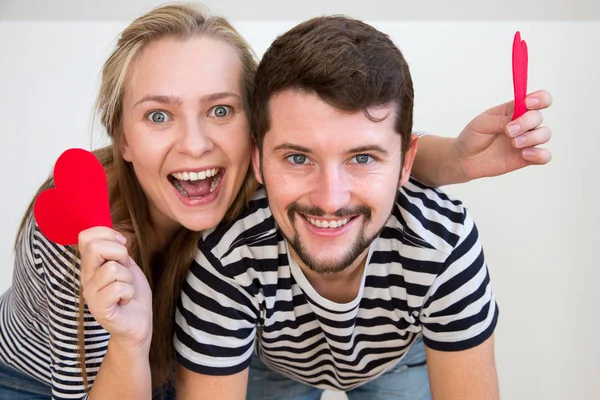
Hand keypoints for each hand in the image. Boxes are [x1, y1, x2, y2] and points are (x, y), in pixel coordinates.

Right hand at [79, 227, 152, 349]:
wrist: (138, 323)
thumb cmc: (132, 294)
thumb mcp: (127, 266)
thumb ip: (117, 252)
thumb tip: (116, 237)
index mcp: (91, 265)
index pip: (86, 236)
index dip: (107, 233)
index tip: (122, 245)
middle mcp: (86, 278)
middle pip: (95, 247)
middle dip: (120, 253)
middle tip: (125, 269)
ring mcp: (90, 294)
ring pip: (112, 269)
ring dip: (128, 278)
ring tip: (126, 290)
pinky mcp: (98, 309)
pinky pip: (118, 288)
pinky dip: (129, 293)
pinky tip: (125, 301)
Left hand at [455, 90, 552, 180]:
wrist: (465, 159)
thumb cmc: (473, 136)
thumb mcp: (482, 123)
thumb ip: (501, 119)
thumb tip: (518, 117)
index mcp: (514, 110)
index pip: (538, 99)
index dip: (539, 99)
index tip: (528, 103)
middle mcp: (524, 124)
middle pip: (539, 117)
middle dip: (526, 122)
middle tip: (508, 131)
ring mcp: (527, 141)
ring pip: (545, 134)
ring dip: (532, 137)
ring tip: (513, 143)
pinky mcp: (527, 158)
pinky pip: (545, 156)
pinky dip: (539, 155)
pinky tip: (524, 154)